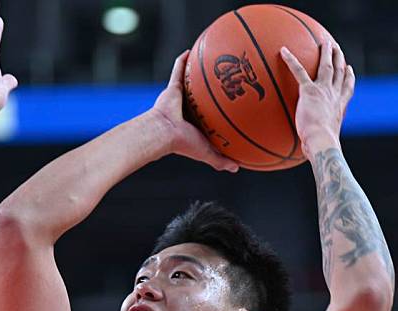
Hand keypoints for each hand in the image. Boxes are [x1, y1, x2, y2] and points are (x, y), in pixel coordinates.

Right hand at [152, 51, 238, 172]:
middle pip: (203, 96)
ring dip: (198, 71)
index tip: (235, 101)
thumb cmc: (183, 144)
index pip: (211, 115)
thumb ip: (221, 161)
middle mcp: (189, 109)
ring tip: (212, 58)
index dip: (221, 109)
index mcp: (197, 123)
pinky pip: (177, 71)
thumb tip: (238, 168)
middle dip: (213, 88)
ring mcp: (180, 98)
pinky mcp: (172, 88)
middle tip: (228, 75)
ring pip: (192, 82)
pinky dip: (182, 62)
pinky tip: (191, 50)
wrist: (164, 133)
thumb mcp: (207, 153)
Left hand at [281, 42, 354, 157]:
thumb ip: (313, 141)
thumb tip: (304, 154)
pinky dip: (291, 60)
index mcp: (339, 106)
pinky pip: (299, 71)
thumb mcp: (320, 142)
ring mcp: (323, 90)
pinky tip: (283, 51)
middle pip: (339, 72)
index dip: (349, 77)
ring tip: (323, 43)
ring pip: (326, 66)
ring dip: (326, 53)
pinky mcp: (309, 91)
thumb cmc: (320, 147)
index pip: (347, 88)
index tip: (349, 69)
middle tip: (336, 48)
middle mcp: (334, 95)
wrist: (321, 141)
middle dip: (339, 58)